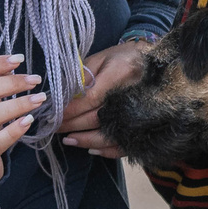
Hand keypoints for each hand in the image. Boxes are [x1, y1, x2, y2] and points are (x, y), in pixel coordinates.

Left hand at [57, 40, 151, 156]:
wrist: (155, 64)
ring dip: (85, 140)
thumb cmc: (123, 58)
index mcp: (120, 74)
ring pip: (108, 135)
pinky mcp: (143, 127)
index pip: (90, 98)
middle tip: (54, 127)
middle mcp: (130, 96)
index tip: (52, 115)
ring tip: (68, 140)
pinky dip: (106, 151)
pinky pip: (123, 145)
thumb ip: (82, 76)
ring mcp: (139, 114)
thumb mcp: (101, 58)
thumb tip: (64, 95)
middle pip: (96, 118)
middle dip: (72, 125)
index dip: (70, 109)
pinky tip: (91, 149)